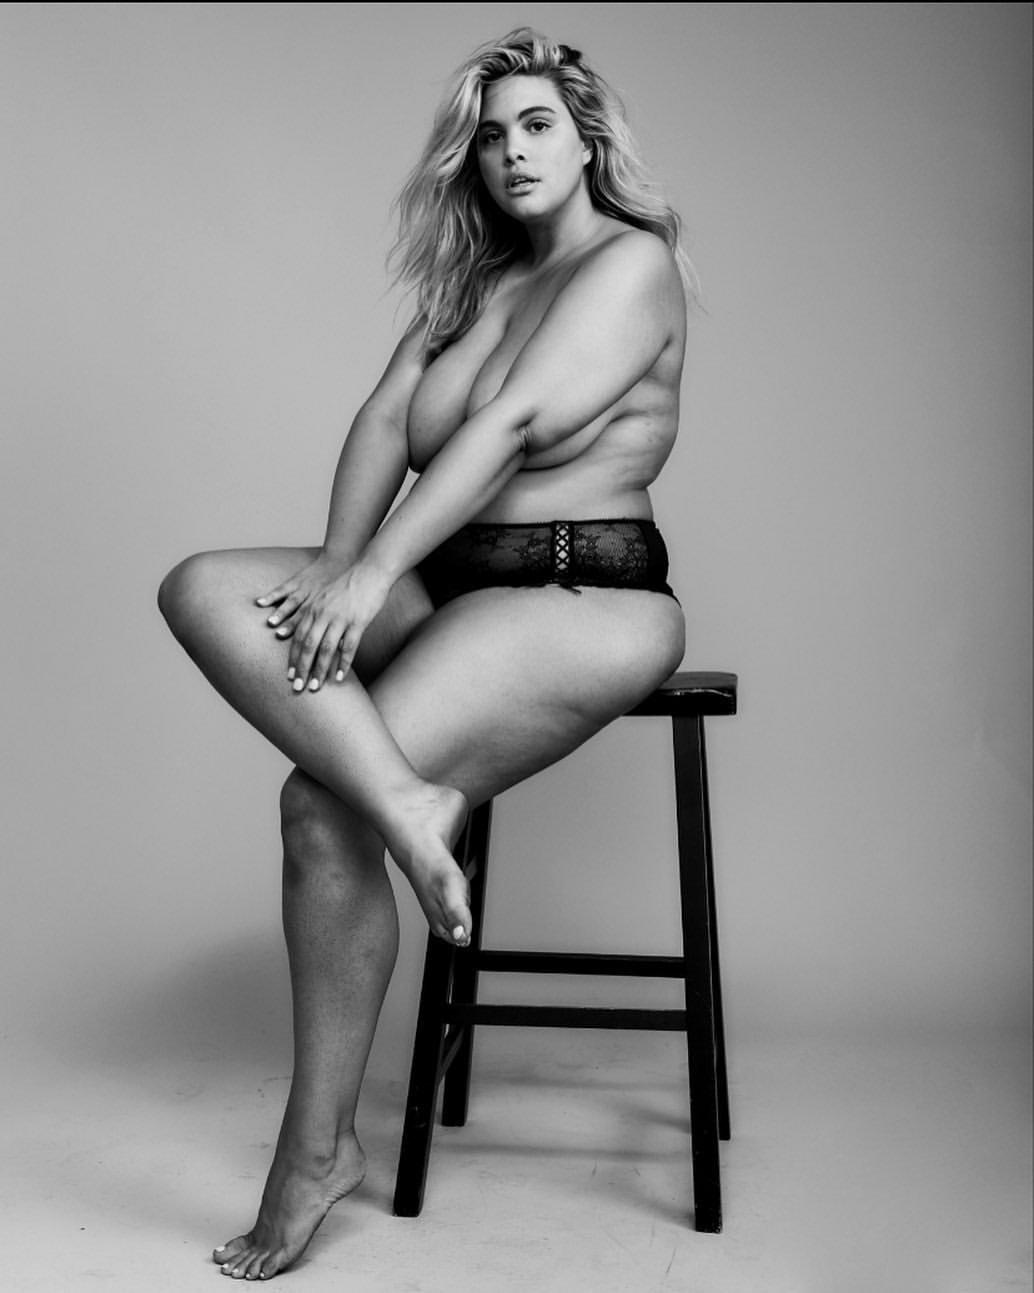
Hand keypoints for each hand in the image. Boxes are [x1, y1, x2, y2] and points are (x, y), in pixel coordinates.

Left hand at [256, 554, 390, 691]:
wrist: (370, 571)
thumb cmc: (349, 584)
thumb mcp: (327, 598)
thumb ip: (318, 615)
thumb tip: (313, 636)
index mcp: (314, 609)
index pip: (299, 637)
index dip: (293, 657)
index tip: (289, 675)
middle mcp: (323, 614)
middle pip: (308, 646)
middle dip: (302, 668)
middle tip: (297, 688)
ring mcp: (340, 618)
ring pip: (326, 649)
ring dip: (319, 670)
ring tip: (315, 687)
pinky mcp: (357, 621)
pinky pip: (348, 647)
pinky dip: (343, 663)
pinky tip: (339, 677)